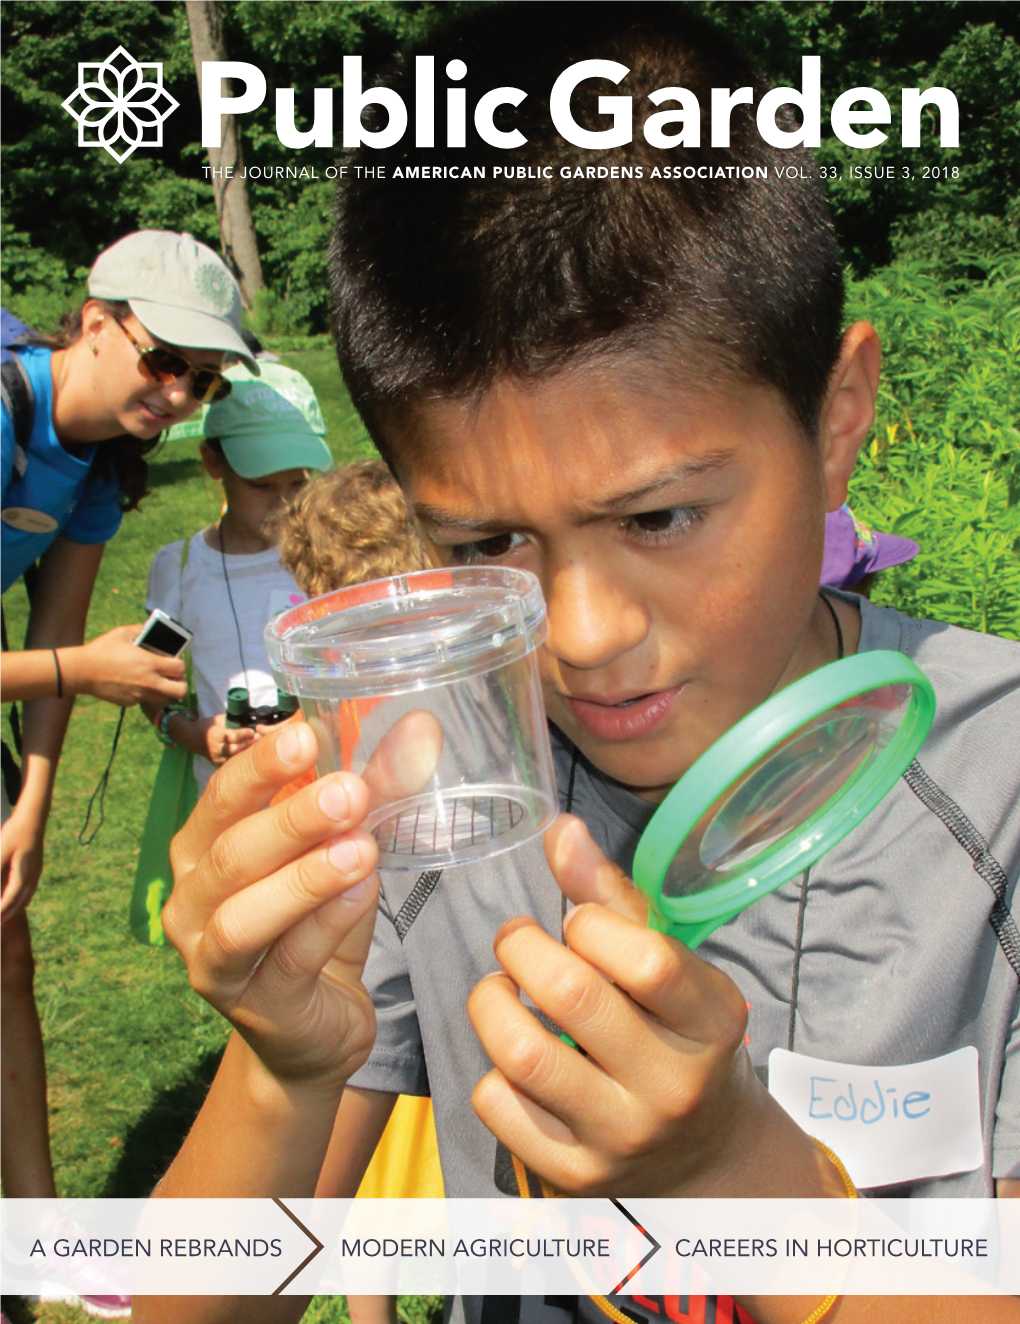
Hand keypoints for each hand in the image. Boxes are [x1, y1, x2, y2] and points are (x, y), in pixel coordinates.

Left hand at [0, 798, 45, 922]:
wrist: (33, 818)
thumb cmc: (14, 833)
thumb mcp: (0, 853)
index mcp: (23, 874)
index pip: (9, 900)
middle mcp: (32, 877)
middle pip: (19, 903)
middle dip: (7, 915)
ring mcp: (36, 872)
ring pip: (25, 897)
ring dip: (14, 909)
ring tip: (4, 918)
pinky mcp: (35, 868)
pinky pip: (27, 889)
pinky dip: (19, 899)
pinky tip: (14, 899)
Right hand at [66, 625, 187, 706]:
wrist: (82, 671)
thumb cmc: (102, 650)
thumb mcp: (122, 633)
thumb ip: (141, 630)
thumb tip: (150, 630)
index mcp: (150, 663)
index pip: (180, 668)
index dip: (180, 665)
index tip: (174, 662)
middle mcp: (148, 682)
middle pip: (180, 690)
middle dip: (180, 683)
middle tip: (172, 677)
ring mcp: (139, 695)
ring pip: (164, 699)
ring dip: (165, 691)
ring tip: (157, 681)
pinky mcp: (129, 703)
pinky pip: (145, 701)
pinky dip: (145, 694)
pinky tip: (134, 685)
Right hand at [162, 722, 383, 1087]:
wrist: (314, 1027)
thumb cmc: (316, 923)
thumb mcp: (343, 848)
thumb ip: (375, 791)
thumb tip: (421, 727)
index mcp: (200, 850)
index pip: (220, 797)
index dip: (260, 766)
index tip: (307, 735)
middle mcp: (190, 904)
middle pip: (231, 853)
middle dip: (292, 818)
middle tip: (350, 790)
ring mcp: (214, 962)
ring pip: (245, 915)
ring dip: (305, 877)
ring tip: (361, 847)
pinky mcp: (256, 1008)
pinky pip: (288, 962)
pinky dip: (327, 923)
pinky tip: (363, 893)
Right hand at [198, 713, 257, 766]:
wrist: (192, 738)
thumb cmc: (208, 726)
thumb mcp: (218, 719)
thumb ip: (232, 721)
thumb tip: (250, 721)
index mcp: (215, 735)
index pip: (231, 736)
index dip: (243, 734)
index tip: (253, 731)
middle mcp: (215, 748)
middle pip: (234, 749)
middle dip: (248, 744)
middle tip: (259, 739)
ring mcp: (216, 758)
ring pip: (234, 758)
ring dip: (246, 753)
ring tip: (257, 747)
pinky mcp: (217, 764)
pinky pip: (231, 764)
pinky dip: (240, 760)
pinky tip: (248, 755)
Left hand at [467, 814, 799, 1197]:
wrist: (706, 1155)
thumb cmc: (679, 1035)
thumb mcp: (672, 968)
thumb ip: (613, 898)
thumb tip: (559, 828)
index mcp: (710, 1022)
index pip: (645, 960)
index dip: (591, 924)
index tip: (576, 923)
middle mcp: (672, 1085)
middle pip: (571, 996)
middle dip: (522, 946)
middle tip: (516, 940)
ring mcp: (621, 1137)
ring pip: (523, 1054)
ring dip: (490, 1003)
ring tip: (499, 990)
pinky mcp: (574, 1176)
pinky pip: (498, 1107)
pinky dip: (489, 1070)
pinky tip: (510, 1057)